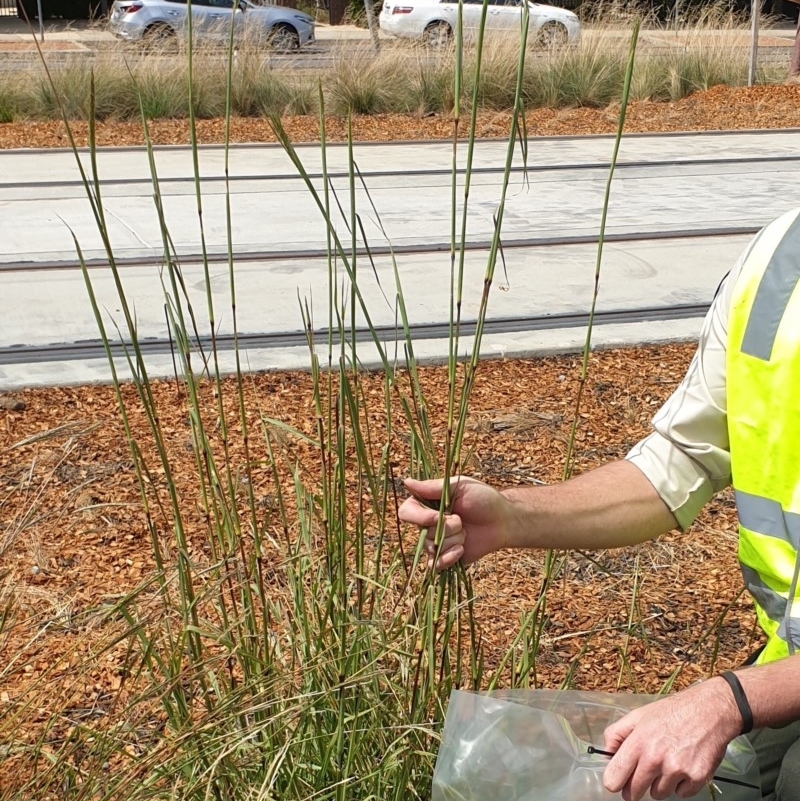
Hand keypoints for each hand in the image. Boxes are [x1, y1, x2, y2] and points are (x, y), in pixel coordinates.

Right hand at [398, 476, 510, 569]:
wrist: (502, 521)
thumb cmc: (482, 498)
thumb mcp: (459, 486)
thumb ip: (432, 487)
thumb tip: (406, 482)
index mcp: (427, 504)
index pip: (407, 512)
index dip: (420, 517)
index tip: (438, 516)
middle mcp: (427, 524)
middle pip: (423, 532)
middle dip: (446, 528)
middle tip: (461, 520)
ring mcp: (436, 542)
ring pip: (432, 548)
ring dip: (453, 540)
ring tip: (466, 532)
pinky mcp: (445, 558)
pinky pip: (435, 565)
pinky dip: (448, 558)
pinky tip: (461, 549)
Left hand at [602, 678, 741, 800]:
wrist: (708, 711)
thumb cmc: (671, 712)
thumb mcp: (637, 715)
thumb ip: (616, 734)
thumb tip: (607, 754)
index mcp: (638, 742)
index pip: (614, 777)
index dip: (614, 782)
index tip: (617, 782)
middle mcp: (655, 759)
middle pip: (634, 792)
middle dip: (634, 788)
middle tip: (640, 778)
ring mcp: (677, 770)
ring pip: (658, 794)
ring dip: (659, 784)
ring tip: (666, 764)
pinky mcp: (697, 778)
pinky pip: (681, 794)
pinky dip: (680, 785)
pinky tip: (683, 766)